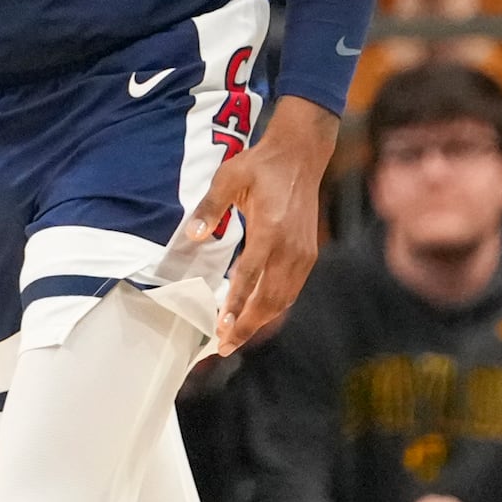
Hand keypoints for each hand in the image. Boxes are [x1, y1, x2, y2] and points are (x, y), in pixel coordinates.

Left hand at [186, 95, 335, 355]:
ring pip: (283, 299)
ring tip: (236, 337)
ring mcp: (303, 253)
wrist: (301, 155)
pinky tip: (257, 316)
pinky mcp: (308, 254)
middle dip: (246, 326)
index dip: (235, 305)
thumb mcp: (228, 177)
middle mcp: (290, 247)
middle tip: (223, 346)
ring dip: (260, 322)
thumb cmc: (261, 165)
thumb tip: (192, 236)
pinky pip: (291, 290)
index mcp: (270, 230)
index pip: (249, 277)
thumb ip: (209, 209)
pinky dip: (274, 308)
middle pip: (269, 299)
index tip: (220, 327)